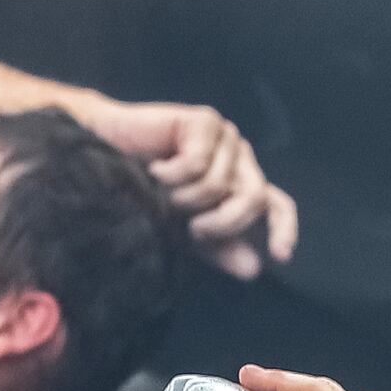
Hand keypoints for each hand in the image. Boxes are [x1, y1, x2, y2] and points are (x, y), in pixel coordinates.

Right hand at [82, 99, 299, 279]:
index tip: (280, 256)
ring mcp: (225, 138)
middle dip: (223, 222)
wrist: (106, 154)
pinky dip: (171, 175)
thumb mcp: (184, 230)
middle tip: (192, 229)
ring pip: (221, 185)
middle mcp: (240, 161)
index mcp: (242, 186)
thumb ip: (219, 247)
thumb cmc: (146, 192)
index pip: (277, 205)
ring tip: (161, 189)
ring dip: (183, 198)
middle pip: (255, 198)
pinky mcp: (205, 121)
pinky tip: (155, 167)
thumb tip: (254, 269)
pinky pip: (198, 163)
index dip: (284, 229)